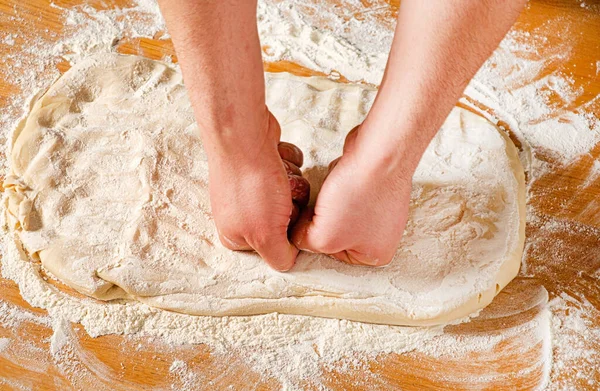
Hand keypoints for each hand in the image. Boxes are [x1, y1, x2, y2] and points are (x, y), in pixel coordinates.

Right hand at [206, 109, 308, 270]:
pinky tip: (276, 158)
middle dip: (292, 204)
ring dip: (293, 182)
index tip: (282, 220)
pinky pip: (291, 170)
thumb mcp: (264, 236)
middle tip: (280, 195)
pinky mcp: (263, 165)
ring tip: (277, 174)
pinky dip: (289, 163)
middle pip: (289, 220)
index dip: (286, 234)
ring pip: (293, 194)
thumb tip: (288, 262)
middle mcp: (242, 213)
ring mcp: (253, 187)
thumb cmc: (252, 187)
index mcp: (236, 236)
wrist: (244, 136)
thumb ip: (277, 257)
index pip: (277, 247)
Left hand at [291, 125, 412, 265]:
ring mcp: (379, 208)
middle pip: (333, 232)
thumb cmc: (360, 195)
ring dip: (328, 198)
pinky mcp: (373, 185)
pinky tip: (342, 178)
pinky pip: (342, 190)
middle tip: (325, 206)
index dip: (316, 238)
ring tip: (336, 190)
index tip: (314, 224)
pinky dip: (337, 182)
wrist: (379, 153)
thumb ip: (307, 244)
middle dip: (322, 217)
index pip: (331, 255)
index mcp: (375, 254)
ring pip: (335, 210)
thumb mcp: (324, 237)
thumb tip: (298, 236)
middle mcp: (381, 233)